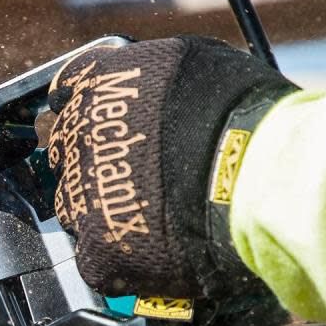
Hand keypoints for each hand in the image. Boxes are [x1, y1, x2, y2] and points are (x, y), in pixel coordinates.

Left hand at [46, 36, 296, 298]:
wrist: (260, 176)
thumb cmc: (247, 117)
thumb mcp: (194, 65)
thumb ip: (150, 79)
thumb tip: (145, 94)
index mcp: (98, 84)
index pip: (65, 97)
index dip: (88, 116)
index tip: (104, 130)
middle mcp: (78, 134)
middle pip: (65, 154)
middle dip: (94, 164)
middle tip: (135, 177)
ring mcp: (81, 194)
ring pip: (73, 207)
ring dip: (101, 212)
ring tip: (150, 216)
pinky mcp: (97, 248)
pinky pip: (93, 258)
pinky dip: (118, 260)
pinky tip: (149, 253)